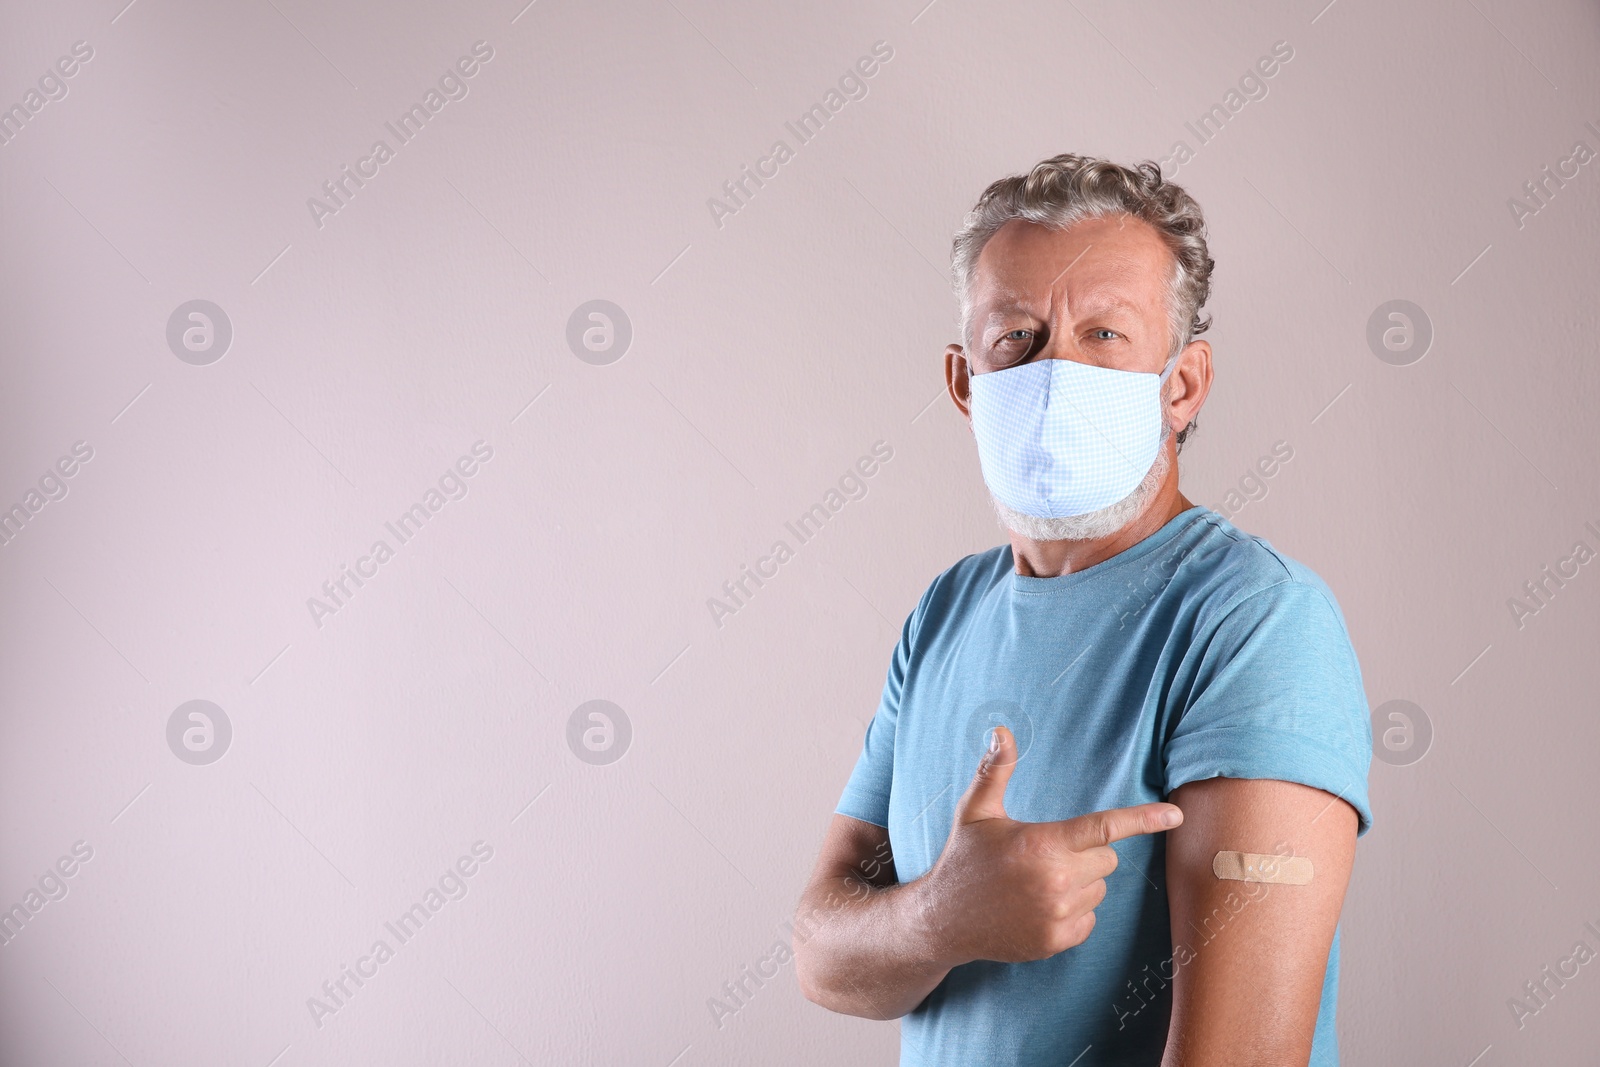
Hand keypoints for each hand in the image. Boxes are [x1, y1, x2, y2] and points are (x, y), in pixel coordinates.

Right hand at [917, 725, 1182, 964]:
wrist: (942, 921)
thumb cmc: (962, 860)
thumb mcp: (975, 812)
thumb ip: (994, 771)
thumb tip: (1001, 731)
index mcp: (1041, 843)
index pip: (1104, 827)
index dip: (1144, 819)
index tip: (1176, 815)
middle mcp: (1055, 881)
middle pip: (1106, 859)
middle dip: (1087, 852)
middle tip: (1047, 853)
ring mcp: (1058, 915)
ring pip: (1100, 888)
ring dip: (1081, 882)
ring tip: (1038, 881)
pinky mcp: (1057, 941)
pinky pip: (1090, 917)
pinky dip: (1074, 910)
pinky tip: (1040, 905)